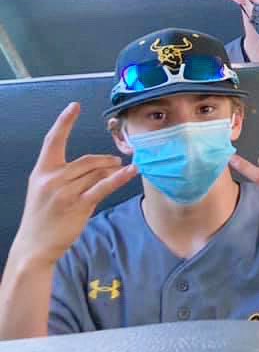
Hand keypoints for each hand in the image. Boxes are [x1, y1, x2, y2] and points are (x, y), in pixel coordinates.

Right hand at [13, 103, 136, 266]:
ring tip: (121, 170)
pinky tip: (131, 172)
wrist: (34, 245)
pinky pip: (102, 187)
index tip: (75, 106)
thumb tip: (101, 166)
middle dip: (105, 160)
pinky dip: (119, 178)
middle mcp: (52, 179)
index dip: (64, 121)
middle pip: (87, 160)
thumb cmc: (43, 217)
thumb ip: (68, 176)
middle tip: (116, 162)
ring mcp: (64, 192)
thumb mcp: (46, 191)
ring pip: (96, 173)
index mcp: (42, 171)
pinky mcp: (77, 205)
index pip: (53, 140)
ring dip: (112, 171)